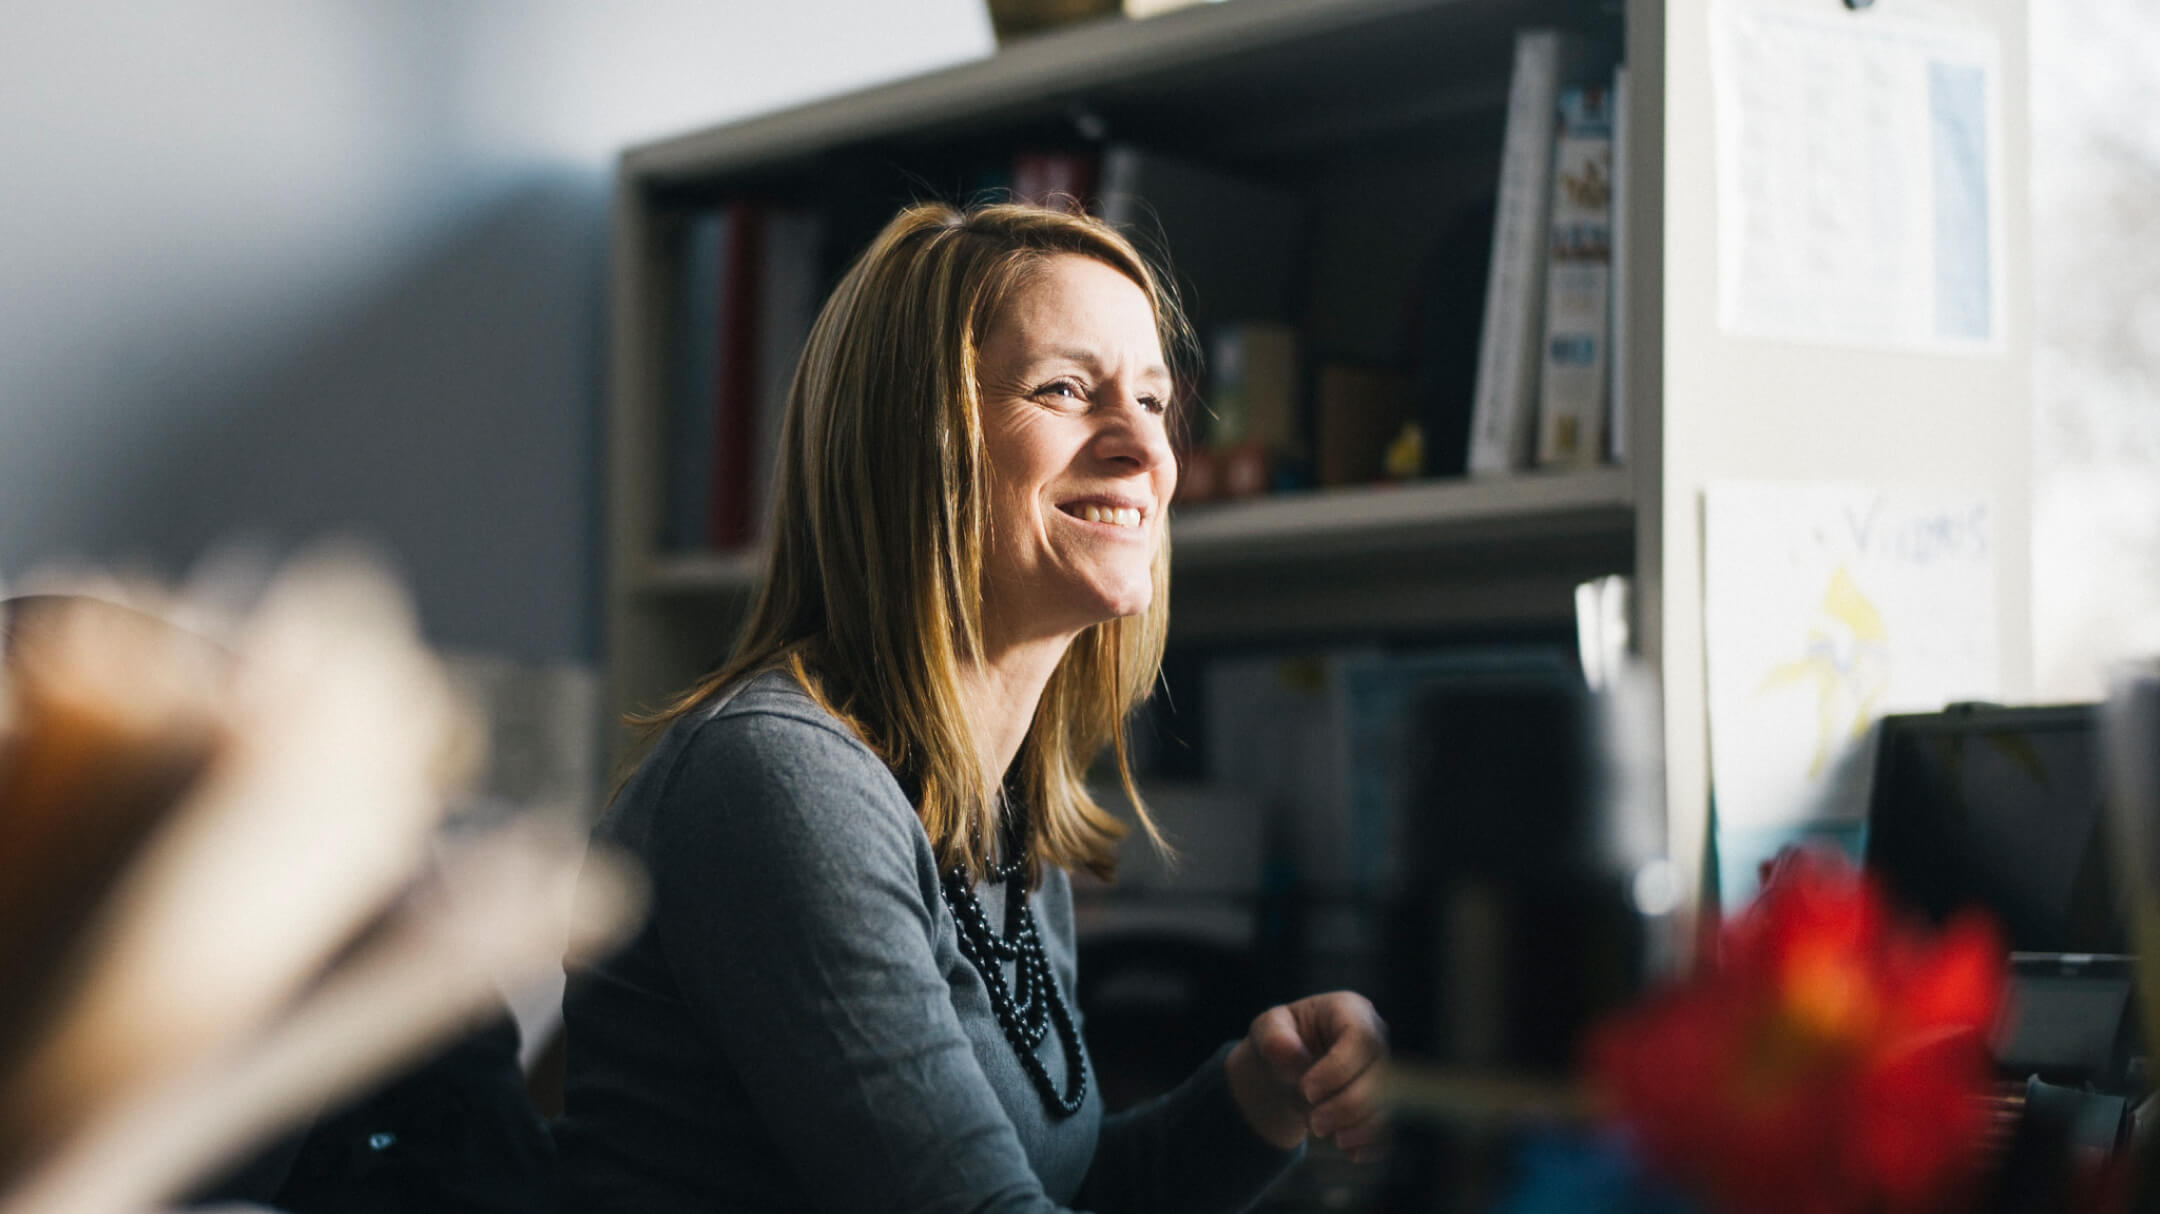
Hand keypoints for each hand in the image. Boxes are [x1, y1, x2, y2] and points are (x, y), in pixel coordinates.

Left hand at [1224, 991, 1388, 1161]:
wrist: (1287, 1071)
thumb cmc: (1280, 1041)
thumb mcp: (1266, 1029)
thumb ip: (1273, 1036)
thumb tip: (1283, 1051)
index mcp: (1349, 1011)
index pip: (1361, 1038)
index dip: (1338, 1068)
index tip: (1306, 1090)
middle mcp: (1376, 1038)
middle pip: (1380, 1074)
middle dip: (1347, 1105)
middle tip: (1314, 1123)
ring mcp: (1384, 1071)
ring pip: (1387, 1103)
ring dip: (1358, 1127)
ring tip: (1325, 1134)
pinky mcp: (1383, 1101)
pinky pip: (1388, 1126)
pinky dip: (1370, 1143)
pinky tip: (1351, 1153)